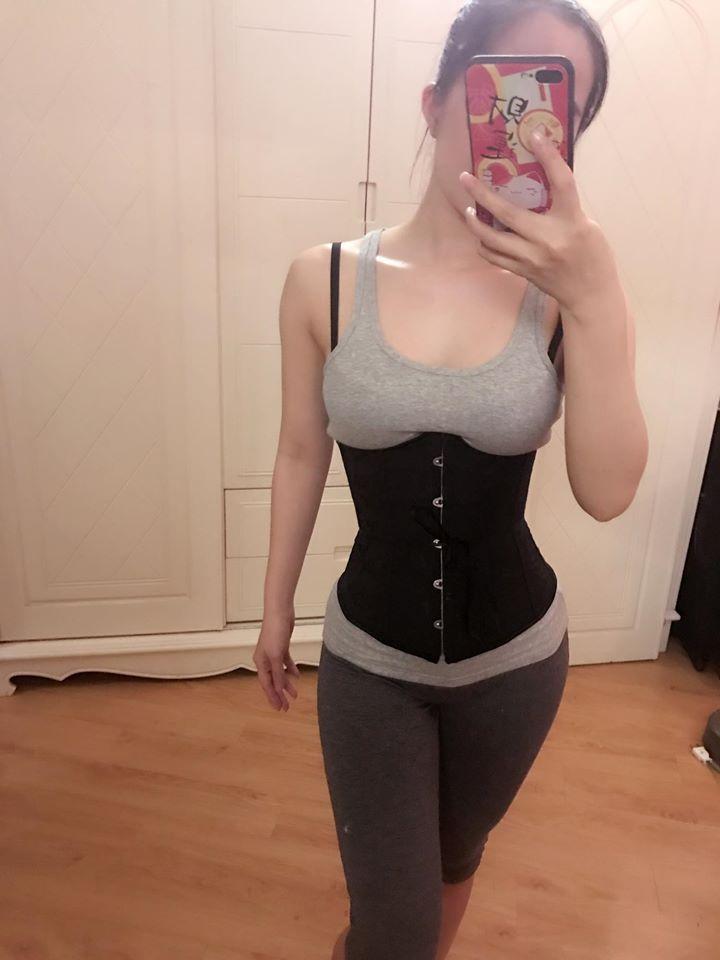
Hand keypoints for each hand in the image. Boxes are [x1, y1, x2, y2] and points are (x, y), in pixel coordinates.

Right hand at [254, 611, 299, 711]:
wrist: (280, 613)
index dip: (273, 697)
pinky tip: (297, 676)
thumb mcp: (276, 655)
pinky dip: (290, 670)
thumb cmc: (275, 632)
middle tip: (287, 707)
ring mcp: (273, 653)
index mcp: (260, 663)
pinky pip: (285, 663)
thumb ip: (277, 673)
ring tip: (294, 695)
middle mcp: (265, 659)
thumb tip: (278, 688)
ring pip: (280, 673)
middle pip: (273, 681)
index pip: (267, 685)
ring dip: (286, 684)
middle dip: (279, 694)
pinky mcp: (282, 647)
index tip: (279, 708)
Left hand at [459, 127, 619, 315]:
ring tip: (468, 209)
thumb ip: (564, 206)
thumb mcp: (586, 224)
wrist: (590, 294)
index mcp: (572, 221)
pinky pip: (494, 256)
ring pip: (492, 239)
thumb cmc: (592, 255)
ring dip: (475, 222)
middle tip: (465, 178)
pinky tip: (480, 234)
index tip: (535, 134)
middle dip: (482, 194)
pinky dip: (484, 244)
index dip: (549, 156)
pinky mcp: (523, 272)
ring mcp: (532, 258)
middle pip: (508, 213)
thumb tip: (539, 181)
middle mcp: (549, 239)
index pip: (561, 182)